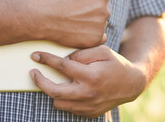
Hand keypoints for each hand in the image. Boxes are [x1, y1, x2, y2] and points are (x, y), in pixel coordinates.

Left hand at [29, 45, 146, 117]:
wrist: (131, 84)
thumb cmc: (115, 64)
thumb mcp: (102, 51)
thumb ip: (82, 54)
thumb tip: (64, 60)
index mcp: (92, 76)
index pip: (63, 67)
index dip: (47, 60)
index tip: (36, 56)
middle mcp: (88, 93)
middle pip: (54, 91)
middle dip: (39, 81)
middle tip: (33, 73)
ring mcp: (89, 106)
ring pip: (59, 102)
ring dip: (52, 91)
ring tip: (51, 80)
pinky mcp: (89, 113)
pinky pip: (69, 108)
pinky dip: (64, 99)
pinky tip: (67, 89)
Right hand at [33, 0, 116, 47]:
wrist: (44, 16)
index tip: (78, 0)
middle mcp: (106, 10)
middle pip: (102, 9)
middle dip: (92, 9)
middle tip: (74, 11)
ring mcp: (101, 26)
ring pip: (100, 23)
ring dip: (91, 22)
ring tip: (74, 20)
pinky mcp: (95, 40)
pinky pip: (99, 37)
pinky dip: (90, 35)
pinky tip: (78, 30)